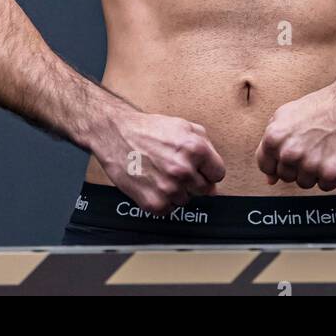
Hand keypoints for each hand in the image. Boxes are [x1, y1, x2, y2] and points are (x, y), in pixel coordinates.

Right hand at [93, 106, 225, 214]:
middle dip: (194, 181)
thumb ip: (204, 144)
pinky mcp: (154, 202)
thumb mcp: (183, 126)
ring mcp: (169, 188)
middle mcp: (184, 170)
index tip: (201, 170)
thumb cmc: (147, 130)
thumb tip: (213, 166)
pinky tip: (155, 183)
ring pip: (186, 200)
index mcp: (195, 149)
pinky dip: (163, 200)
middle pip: (204, 190)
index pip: (218, 174)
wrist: (117, 135)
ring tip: (163, 174)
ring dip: (178, 191)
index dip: (208, 171)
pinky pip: (169, 209)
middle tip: (178, 170)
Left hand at [256, 84, 335, 190]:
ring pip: (305, 183)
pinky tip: (334, 155)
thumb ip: (271, 145)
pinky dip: (331, 175)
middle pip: (286, 177)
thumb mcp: (285, 115)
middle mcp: (290, 153)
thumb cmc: (321, 107)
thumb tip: (269, 178)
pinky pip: (324, 187)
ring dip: (314, 171)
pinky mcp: (331, 172)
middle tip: (312, 146)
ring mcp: (310, 164)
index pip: (265, 166)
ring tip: (323, 149)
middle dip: (297, 165)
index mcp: (274, 138)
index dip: (278, 161)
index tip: (289, 154)